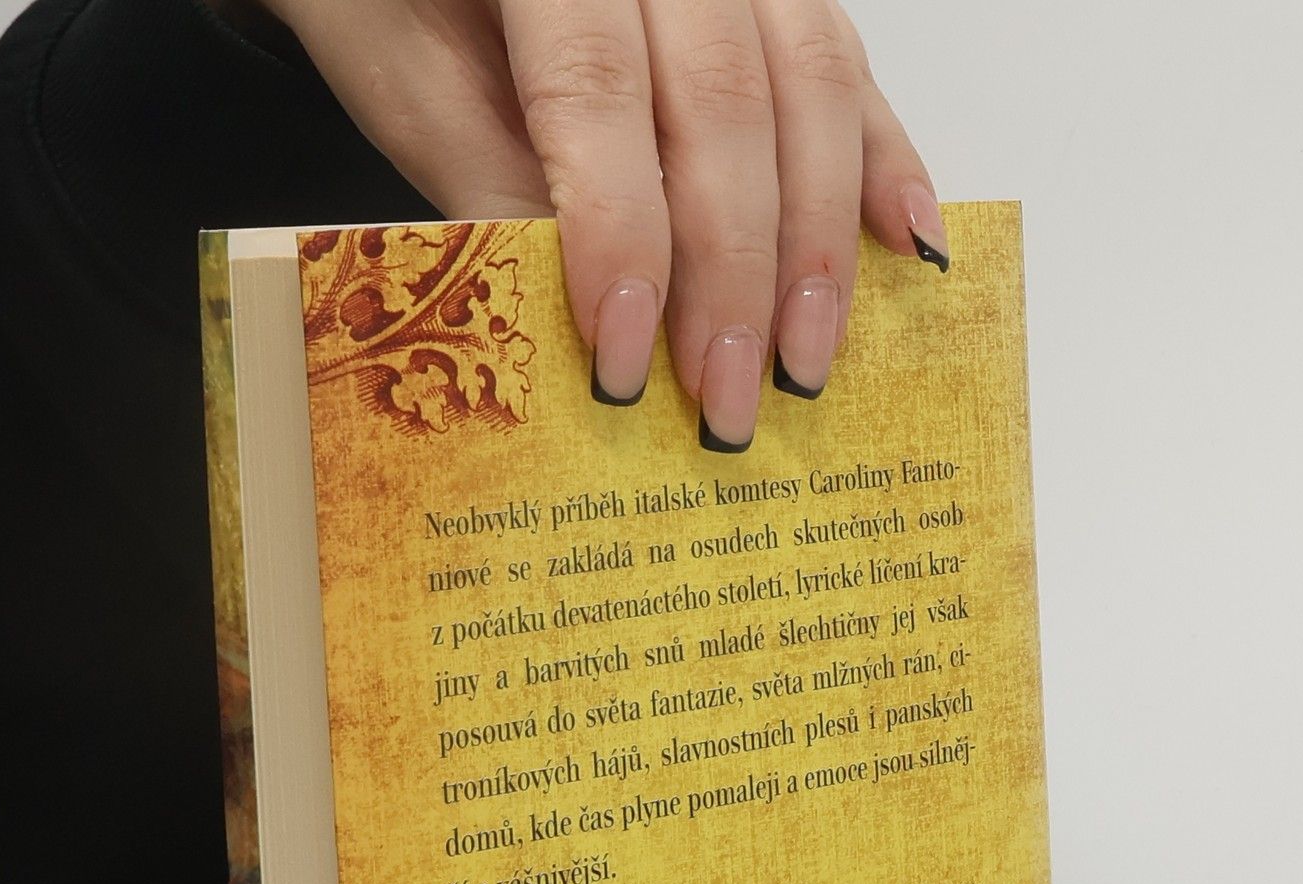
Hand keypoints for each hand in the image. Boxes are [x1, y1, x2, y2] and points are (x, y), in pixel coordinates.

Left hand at [254, 0, 946, 450]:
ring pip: (810, 82)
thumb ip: (484, 175)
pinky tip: (904, 242)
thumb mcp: (398, 74)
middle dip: (734, 274)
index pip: (599, 93)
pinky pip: (843, 61)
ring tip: (806, 362)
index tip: (626, 364)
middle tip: (725, 403)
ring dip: (818, 241)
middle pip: (726, 101)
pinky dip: (881, 158)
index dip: (622, 238)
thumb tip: (590, 317)